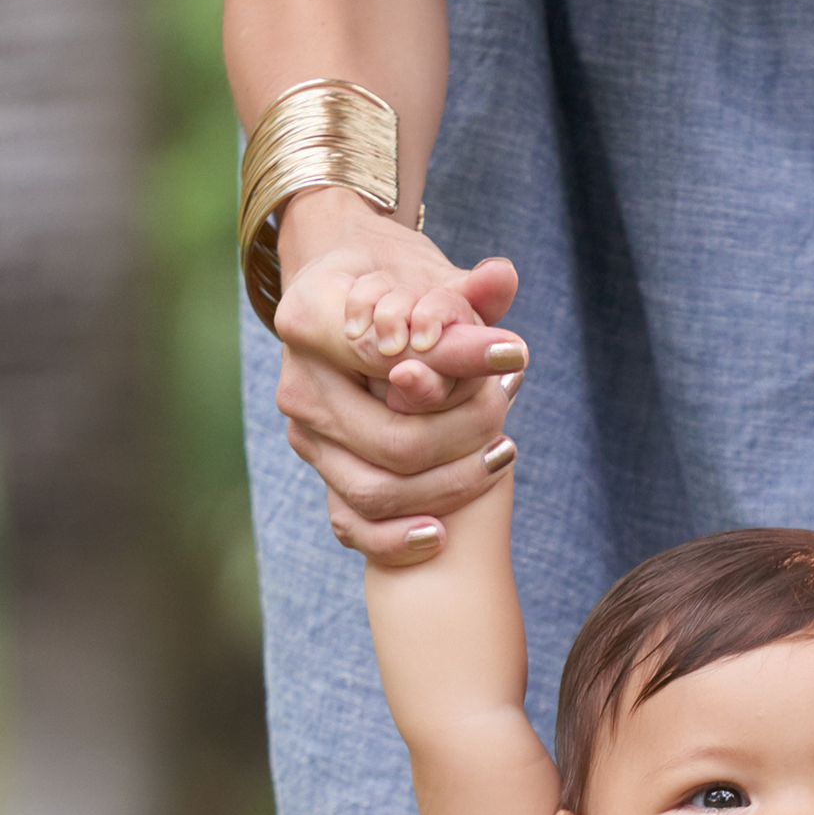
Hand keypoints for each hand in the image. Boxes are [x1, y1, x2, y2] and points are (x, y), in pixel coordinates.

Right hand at [272, 201, 526, 568]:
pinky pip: (351, 524)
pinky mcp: (318, 465)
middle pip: (394, 440)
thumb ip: (464, 290)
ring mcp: (304, 430)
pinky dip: (395, 538)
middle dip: (464, 436)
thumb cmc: (394, 281)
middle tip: (508, 415)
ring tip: (500, 454)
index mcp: (310, 319)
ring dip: (448, 485)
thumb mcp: (427, 276)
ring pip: (376, 490)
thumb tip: (505, 278)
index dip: (457, 364)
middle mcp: (298, 381)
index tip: (515, 358)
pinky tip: (440, 533)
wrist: (347, 296)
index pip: (388, 357)